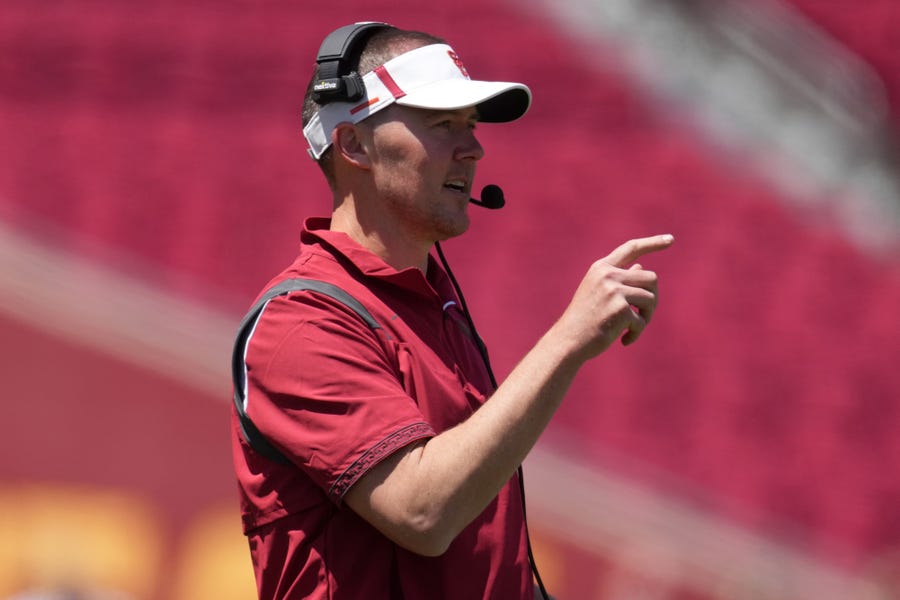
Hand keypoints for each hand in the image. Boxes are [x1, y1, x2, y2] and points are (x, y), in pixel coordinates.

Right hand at [558, 234, 673, 358]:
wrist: (568, 340)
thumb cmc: (584, 318)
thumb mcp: (598, 292)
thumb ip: (619, 279)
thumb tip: (641, 267)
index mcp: (601, 268)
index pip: (631, 248)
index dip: (653, 243)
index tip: (671, 239)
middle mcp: (608, 275)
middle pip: (651, 278)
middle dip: (652, 298)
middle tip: (642, 315)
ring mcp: (614, 291)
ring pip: (651, 298)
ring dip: (646, 316)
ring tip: (633, 328)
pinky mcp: (620, 310)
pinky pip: (642, 321)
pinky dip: (636, 332)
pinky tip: (624, 340)